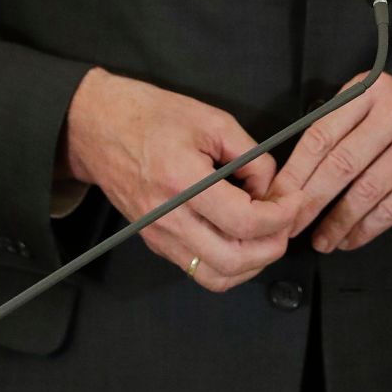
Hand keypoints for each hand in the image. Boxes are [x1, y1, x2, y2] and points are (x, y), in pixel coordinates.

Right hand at [63, 68, 292, 291]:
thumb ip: (250, 156)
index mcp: (182, 181)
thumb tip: (271, 188)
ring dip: (251, 264)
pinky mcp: (154, 242)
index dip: (280, 215)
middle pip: (233, 260)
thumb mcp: (212, 120)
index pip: (244, 221)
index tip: (294, 199)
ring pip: (216, 276)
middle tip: (286, 220)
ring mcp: (158, 236)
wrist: (97, 127)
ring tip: (267, 234)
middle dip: (272, 246)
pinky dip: (229, 264)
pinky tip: (241, 238)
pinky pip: (197, 270)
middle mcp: (168, 218)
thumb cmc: (151, 115)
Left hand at [267, 72, 391, 253]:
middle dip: (311, 201)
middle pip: (341, 162)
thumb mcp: (377, 108)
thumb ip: (340, 130)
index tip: (278, 200)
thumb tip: (291, 178)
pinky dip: (366, 228)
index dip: (296, 172)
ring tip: (322, 240)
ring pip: (366, 190)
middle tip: (293, 226)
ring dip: (338, 221)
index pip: (322, 133)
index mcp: (370, 88)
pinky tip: (351, 238)